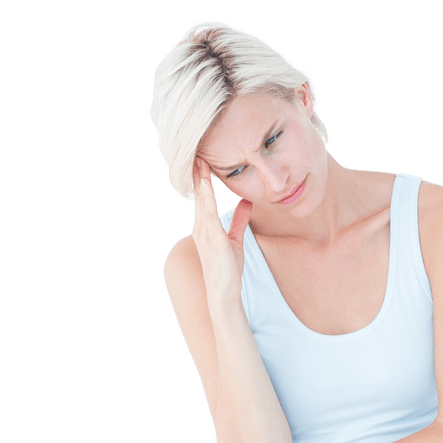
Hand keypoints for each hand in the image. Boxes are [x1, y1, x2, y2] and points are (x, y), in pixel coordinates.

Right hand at [191, 159, 252, 303]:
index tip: (201, 159)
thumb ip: (239, 219)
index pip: (203, 197)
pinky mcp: (212, 237)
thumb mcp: (236, 239)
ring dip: (199, 179)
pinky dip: (206, 195)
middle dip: (196, 173)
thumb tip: (246, 201)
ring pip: (201, 199)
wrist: (224, 291)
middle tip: (195, 151)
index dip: (201, 178)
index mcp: (205, 226)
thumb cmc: (228, 267)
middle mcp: (201, 227)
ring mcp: (204, 231)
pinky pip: (208, 211)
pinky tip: (205, 182)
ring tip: (198, 160)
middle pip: (198, 194)